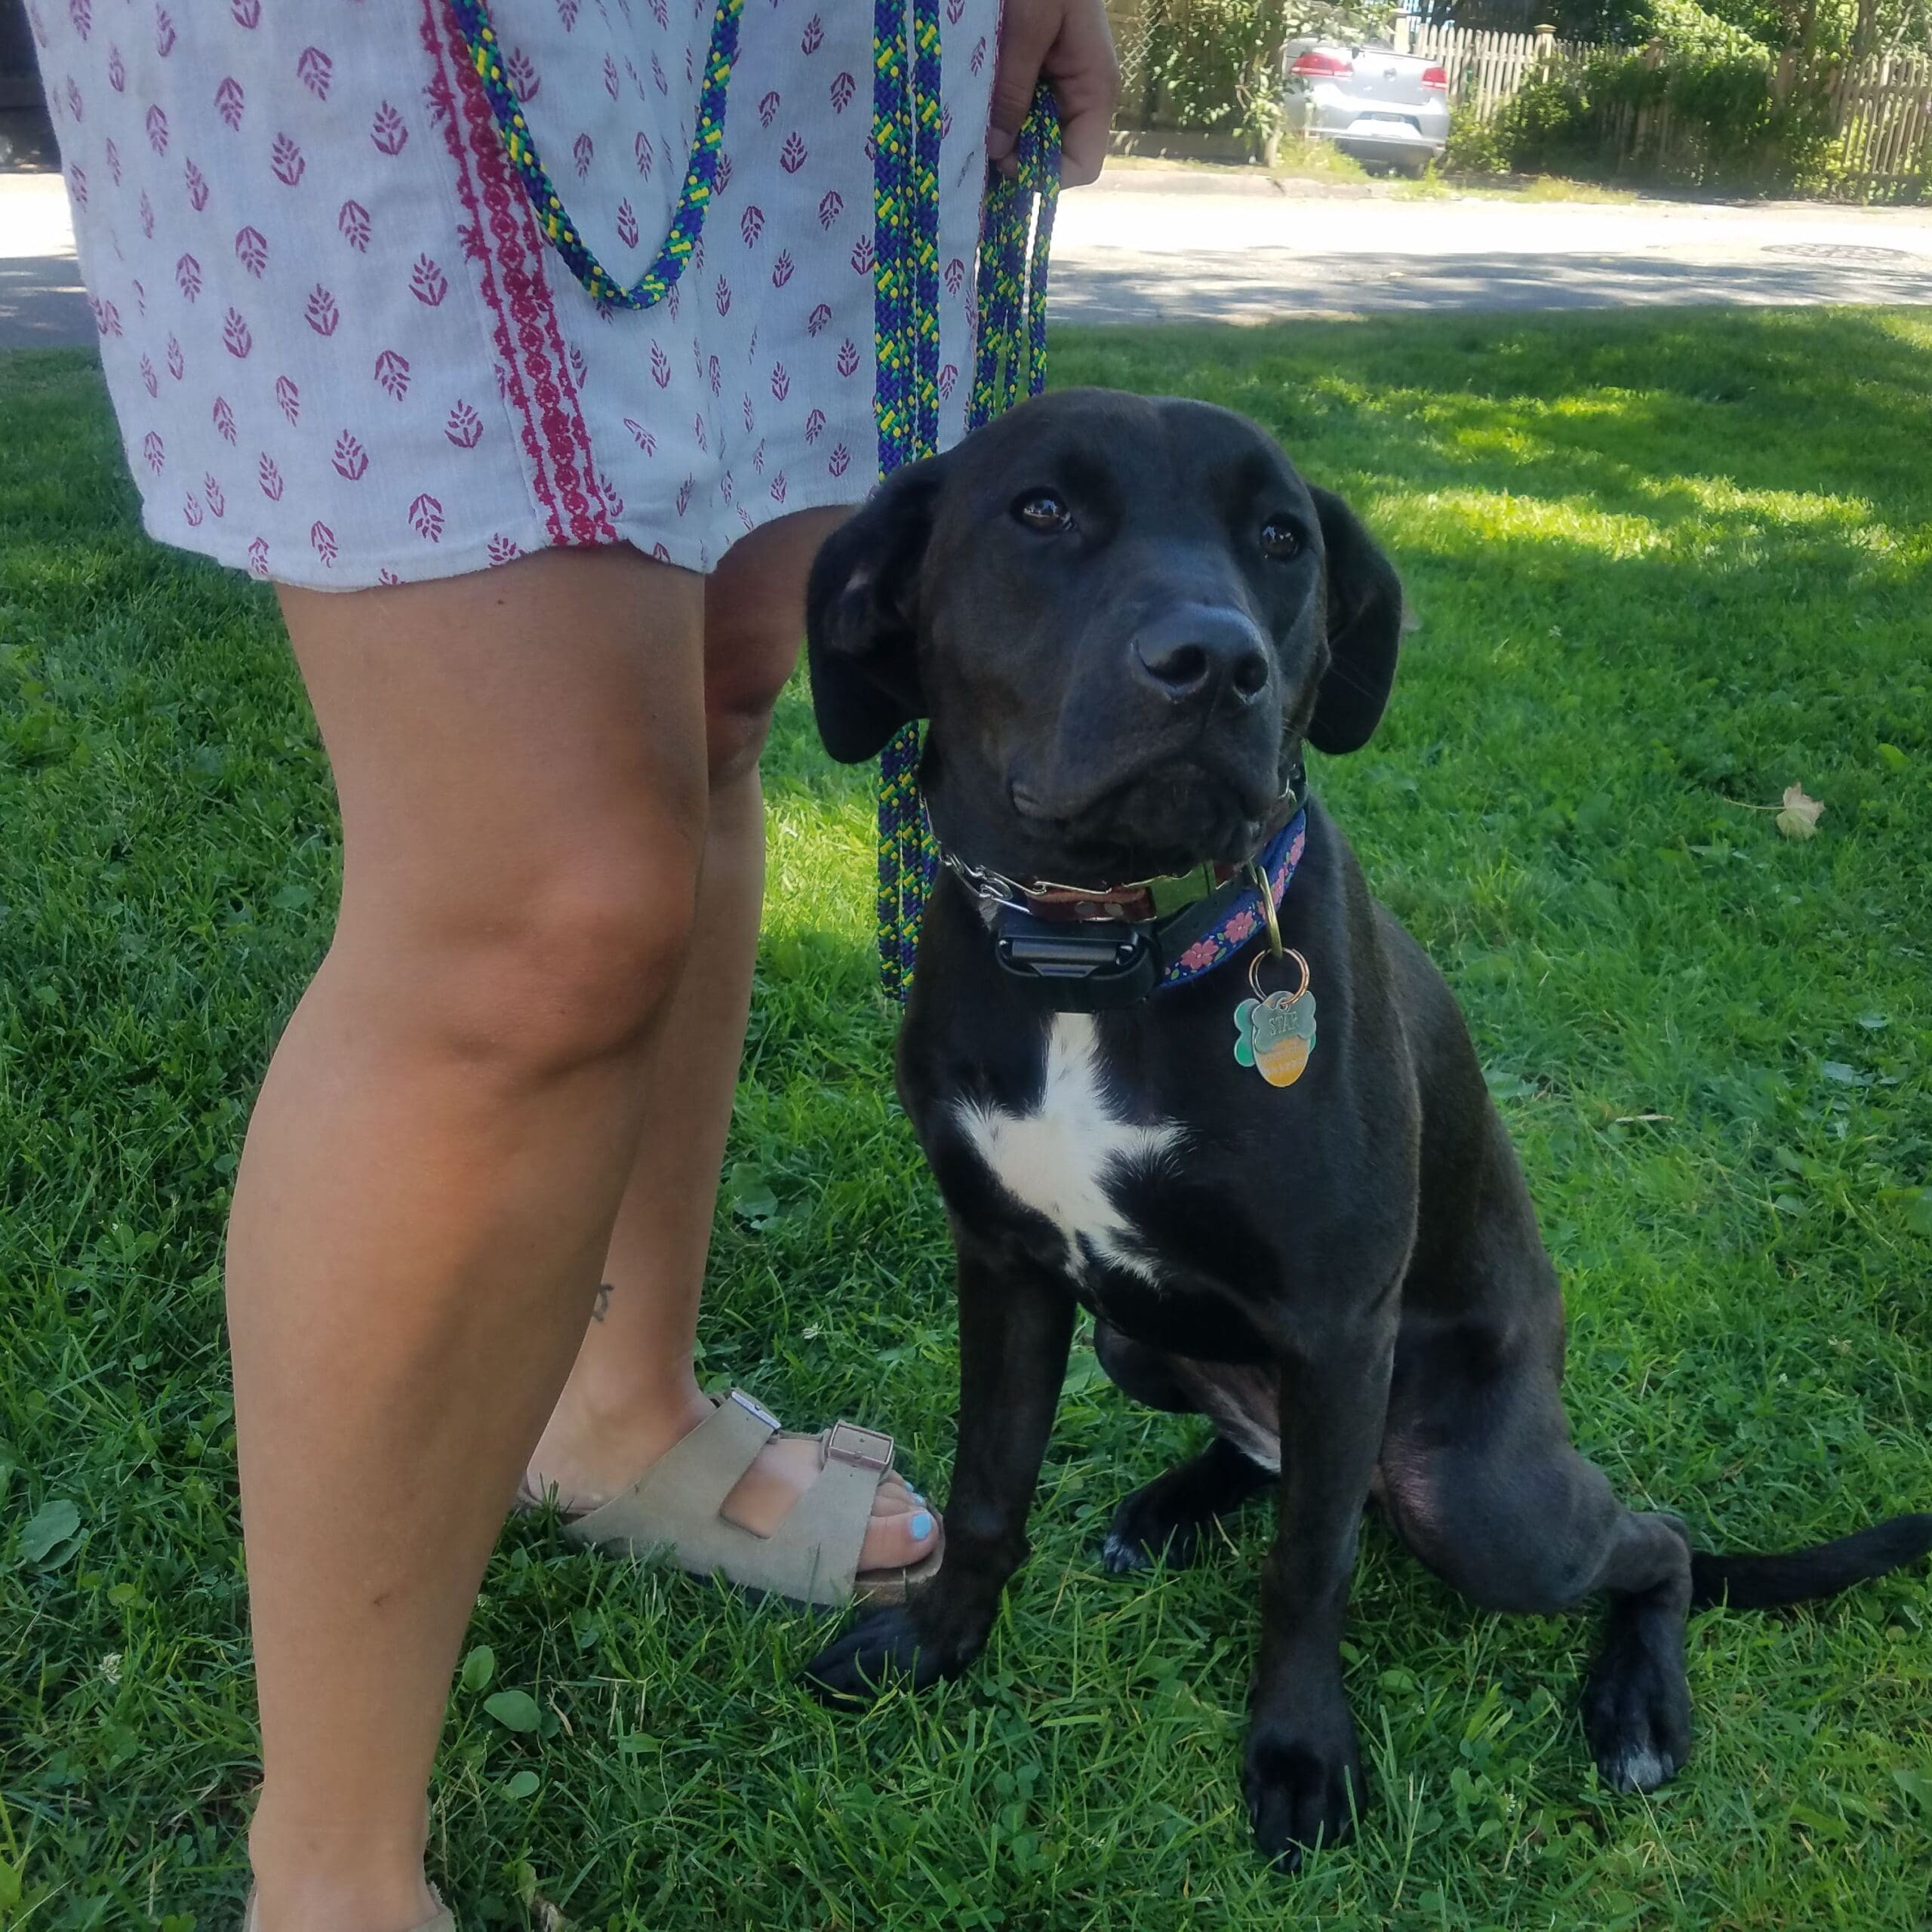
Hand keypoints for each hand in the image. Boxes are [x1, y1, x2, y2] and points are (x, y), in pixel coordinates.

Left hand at [988, 0, 1119, 188]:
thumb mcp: (1028, 24)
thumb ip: (1014, 88)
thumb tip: (999, 150)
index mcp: (1093, 89)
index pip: (1081, 166)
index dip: (1042, 174)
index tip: (1000, 158)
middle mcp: (1080, 95)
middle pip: (1053, 156)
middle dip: (1016, 156)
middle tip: (973, 142)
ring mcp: (1059, 85)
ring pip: (1032, 135)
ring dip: (1001, 133)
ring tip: (969, 119)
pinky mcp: (1036, 72)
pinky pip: (1019, 108)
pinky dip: (996, 111)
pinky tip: (974, 101)